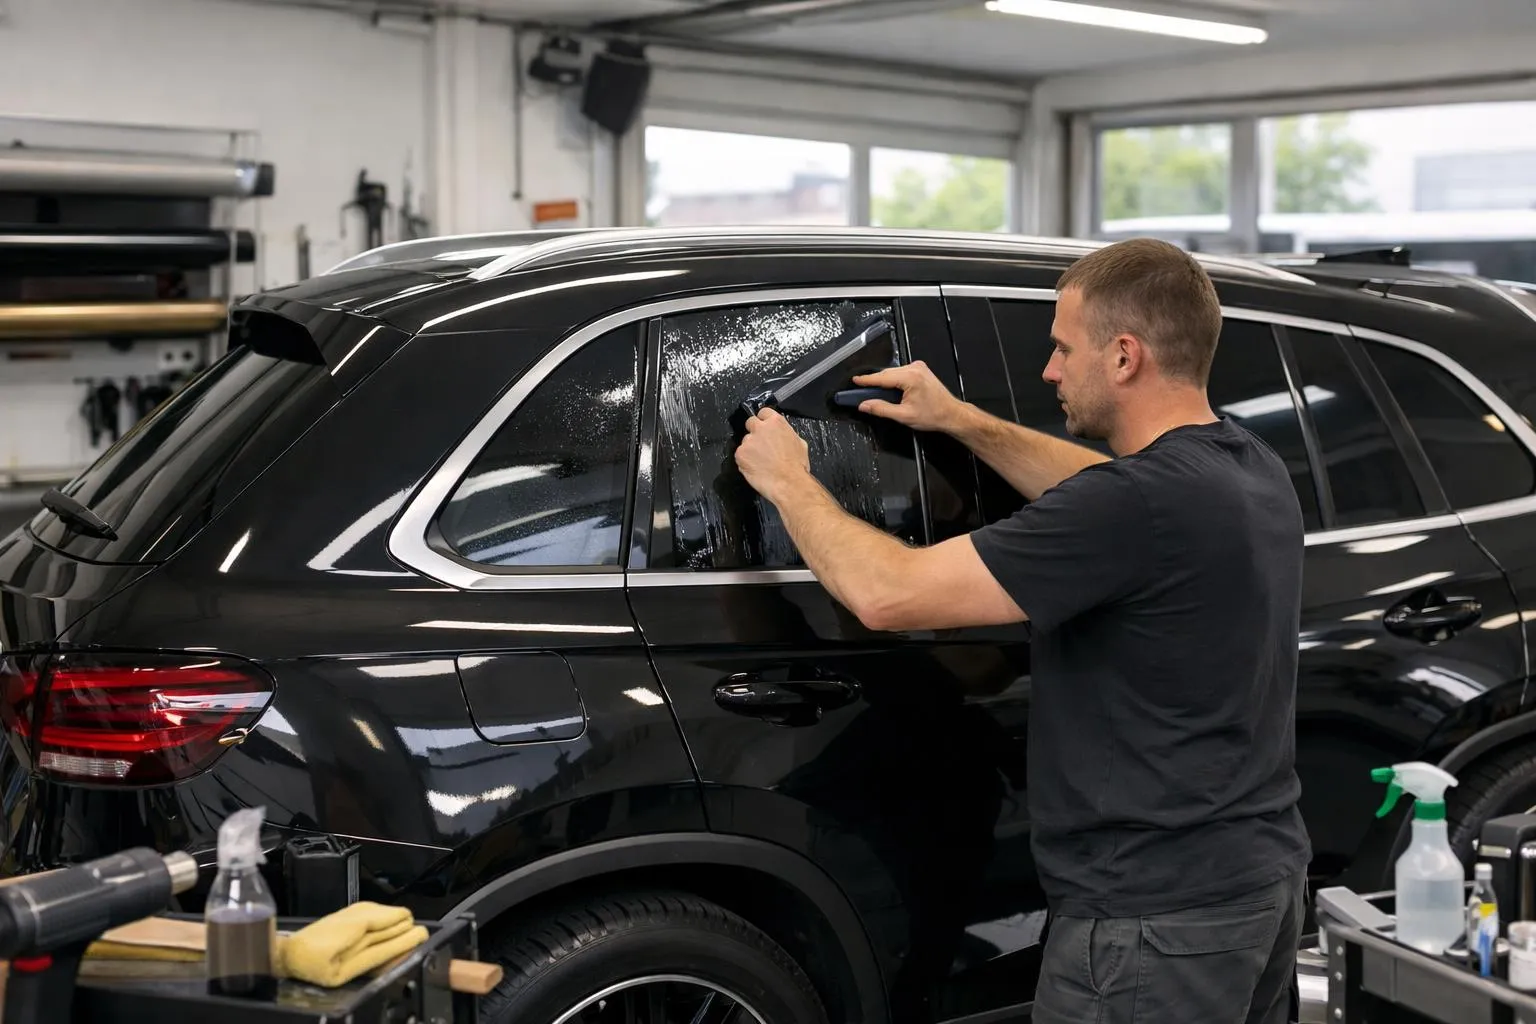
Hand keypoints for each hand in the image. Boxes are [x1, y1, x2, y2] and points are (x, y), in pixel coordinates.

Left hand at [734, 407, 810, 504]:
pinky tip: (756, 468)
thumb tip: (783, 434)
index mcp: (776, 422)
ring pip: (746, 442)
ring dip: (751, 449)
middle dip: (754, 432)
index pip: (763, 412)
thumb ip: (786, 434)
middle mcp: (760, 428)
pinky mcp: (740, 454)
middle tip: (761, 445)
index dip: (764, 420)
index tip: (765, 428)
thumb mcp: (799, 443)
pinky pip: (740, 455)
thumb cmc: (797, 466)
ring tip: (761, 462)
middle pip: (750, 423)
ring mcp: (748, 441)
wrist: (788, 483)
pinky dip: (745, 461)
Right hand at [852, 360, 966, 433]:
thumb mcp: (903, 416)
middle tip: (862, 393)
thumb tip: (865, 405)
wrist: (951, 414)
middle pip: (886, 374)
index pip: (881, 377)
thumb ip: (881, 409)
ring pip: (893, 373)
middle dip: (874, 382)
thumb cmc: (934, 415)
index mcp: (910, 377)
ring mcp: (918, 368)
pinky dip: (893, 380)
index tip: (855, 380)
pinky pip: (901, 373)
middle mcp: (914, 369)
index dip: (866, 380)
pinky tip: (891, 390)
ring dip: (884, 382)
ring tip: (877, 394)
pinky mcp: (920, 370)